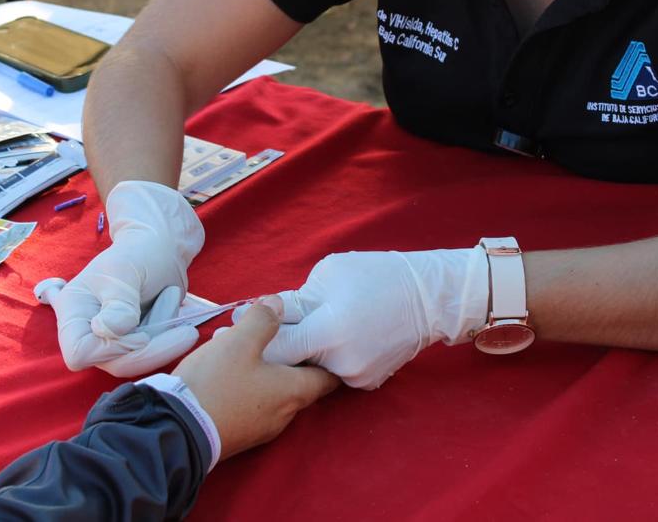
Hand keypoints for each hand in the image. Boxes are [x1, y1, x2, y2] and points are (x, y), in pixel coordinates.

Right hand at [36, 180, 204, 375]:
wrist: (160, 249)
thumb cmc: (138, 253)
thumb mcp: (127, 270)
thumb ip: (119, 302)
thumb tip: (107, 331)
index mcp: (74, 310)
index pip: (79, 353)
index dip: (111, 349)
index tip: (141, 335)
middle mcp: (88, 330)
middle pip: (115, 363)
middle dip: (152, 349)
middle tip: (185, 331)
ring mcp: (111, 339)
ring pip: (137, 362)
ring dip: (164, 339)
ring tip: (174, 299)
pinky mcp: (133, 343)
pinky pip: (152, 355)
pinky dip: (169, 338)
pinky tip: (175, 310)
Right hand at [173, 296, 339, 458]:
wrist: (175, 431)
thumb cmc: (216, 384)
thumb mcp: (239, 342)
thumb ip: (263, 320)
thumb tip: (278, 303)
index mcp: (292, 392)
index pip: (328, 379)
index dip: (328, 359)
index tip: (324, 341)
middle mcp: (284, 415)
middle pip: (301, 385)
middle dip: (294, 360)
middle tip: (281, 336)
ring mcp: (262, 428)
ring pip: (275, 394)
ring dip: (268, 372)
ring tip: (248, 348)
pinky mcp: (240, 434)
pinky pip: (256, 404)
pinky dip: (251, 386)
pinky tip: (229, 370)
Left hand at [257, 249, 487, 388]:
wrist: (428, 297)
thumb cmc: (375, 275)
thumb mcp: (328, 274)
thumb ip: (293, 300)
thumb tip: (258, 314)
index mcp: (329, 332)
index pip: (276, 347)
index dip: (250, 338)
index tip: (229, 330)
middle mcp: (341, 363)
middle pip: (289, 363)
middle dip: (269, 349)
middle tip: (244, 335)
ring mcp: (356, 376)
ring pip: (311, 368)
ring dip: (300, 353)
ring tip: (297, 331)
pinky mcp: (366, 383)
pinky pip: (333, 371)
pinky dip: (326, 358)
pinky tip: (332, 339)